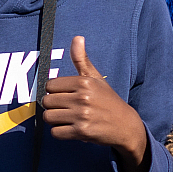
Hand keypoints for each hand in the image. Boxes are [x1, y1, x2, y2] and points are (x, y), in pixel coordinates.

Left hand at [42, 37, 149, 171]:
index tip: (66, 96)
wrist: (126, 126)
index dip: (55, 92)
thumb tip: (77, 38)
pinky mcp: (82, 131)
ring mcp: (82, 115)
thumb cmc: (108, 100)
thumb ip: (82, 60)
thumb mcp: (96, 78)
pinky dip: (61, 133)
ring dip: (56, 120)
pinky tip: (72, 129)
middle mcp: (82, 97)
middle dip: (54, 106)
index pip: (50, 85)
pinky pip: (55, 132)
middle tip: (67, 109)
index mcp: (84, 82)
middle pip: (47, 102)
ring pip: (48, 117)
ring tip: (69, 119)